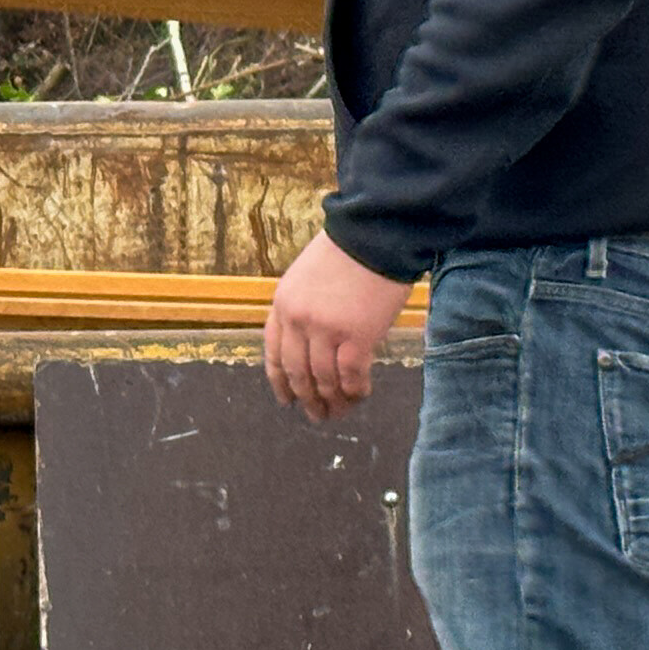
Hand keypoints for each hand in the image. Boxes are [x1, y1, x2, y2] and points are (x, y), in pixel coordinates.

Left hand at [263, 230, 416, 420]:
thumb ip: (302, 308)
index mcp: (282, 305)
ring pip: (324, 380)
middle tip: (318, 415)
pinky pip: (351, 375)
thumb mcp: (307, 277)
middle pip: (298, 373)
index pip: (274, 354)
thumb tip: (310, 345)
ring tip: (340, 412)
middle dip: (307, 399)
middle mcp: (298, 321)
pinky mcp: (357, 336)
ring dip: (333, 401)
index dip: (280, 382)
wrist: (374, 233)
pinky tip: (361, 395)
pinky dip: (355, 390)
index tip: (287, 400)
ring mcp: (326, 330)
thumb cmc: (347, 251)